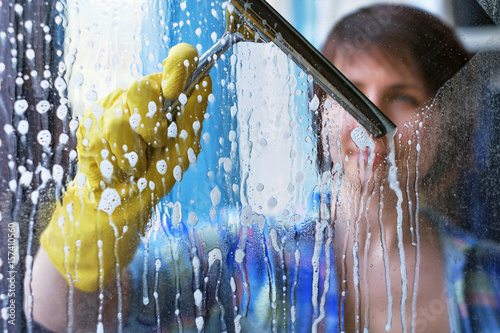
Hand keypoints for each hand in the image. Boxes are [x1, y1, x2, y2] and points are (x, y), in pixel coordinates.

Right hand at [41, 43, 211, 291]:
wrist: (119, 203)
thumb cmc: (156, 175)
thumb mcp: (183, 149)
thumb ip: (191, 116)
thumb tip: (205, 81)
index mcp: (168, 96)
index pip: (179, 59)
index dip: (178, 66)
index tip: (173, 91)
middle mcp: (141, 95)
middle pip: (142, 87)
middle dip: (151, 127)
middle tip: (155, 145)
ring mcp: (113, 105)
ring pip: (119, 117)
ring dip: (131, 151)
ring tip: (134, 164)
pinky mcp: (89, 122)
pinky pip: (98, 135)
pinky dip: (112, 160)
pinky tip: (115, 167)